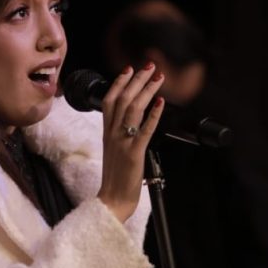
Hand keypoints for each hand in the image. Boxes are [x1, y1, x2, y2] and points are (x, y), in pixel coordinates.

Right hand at [97, 63, 165, 222]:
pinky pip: (144, 131)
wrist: (111, 201)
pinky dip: (153, 115)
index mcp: (107, 134)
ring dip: (146, 91)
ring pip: (133, 110)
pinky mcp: (133, 154)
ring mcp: (122, 143)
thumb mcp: (114, 152)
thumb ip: (119, 136)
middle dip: (136, 80)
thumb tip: (131, 123)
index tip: (129, 69)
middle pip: (122, 100)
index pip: (109, 101)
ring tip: (157, 77)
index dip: (119, 83)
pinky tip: (160, 103)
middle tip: (149, 66)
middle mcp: (112, 135)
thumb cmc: (114, 180)